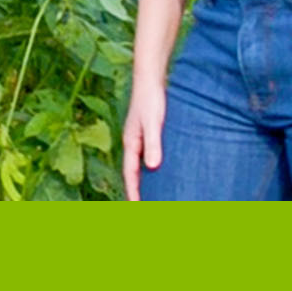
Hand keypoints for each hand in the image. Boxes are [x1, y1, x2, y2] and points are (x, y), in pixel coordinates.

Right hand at [121, 81, 165, 201]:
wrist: (150, 79)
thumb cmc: (151, 99)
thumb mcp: (153, 122)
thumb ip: (153, 143)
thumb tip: (152, 167)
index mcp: (130, 143)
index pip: (130, 175)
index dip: (134, 193)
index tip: (138, 209)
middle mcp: (133, 144)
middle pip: (133, 174)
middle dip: (137, 192)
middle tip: (144, 211)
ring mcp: (139, 139)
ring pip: (140, 167)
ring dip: (144, 183)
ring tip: (153, 199)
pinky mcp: (148, 134)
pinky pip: (147, 159)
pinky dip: (151, 171)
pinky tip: (161, 175)